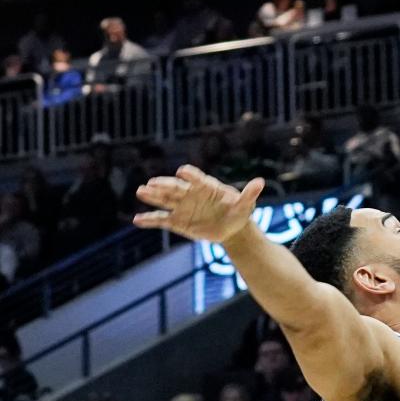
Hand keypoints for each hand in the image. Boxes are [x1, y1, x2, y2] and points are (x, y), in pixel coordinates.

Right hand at [134, 164, 262, 243]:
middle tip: (152, 183)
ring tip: (141, 191)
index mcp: (207, 187)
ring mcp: (182, 207)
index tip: (182, 172)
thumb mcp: (246, 205)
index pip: (197, 178)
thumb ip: (249, 194)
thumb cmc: (238, 212)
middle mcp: (191, 194)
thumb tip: (260, 182)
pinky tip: (137, 220)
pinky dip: (150, 220)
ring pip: (165, 200)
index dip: (190, 175)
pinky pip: (161, 220)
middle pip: (176, 188)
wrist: (231, 228)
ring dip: (153, 196)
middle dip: (164, 185)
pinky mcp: (178, 221)